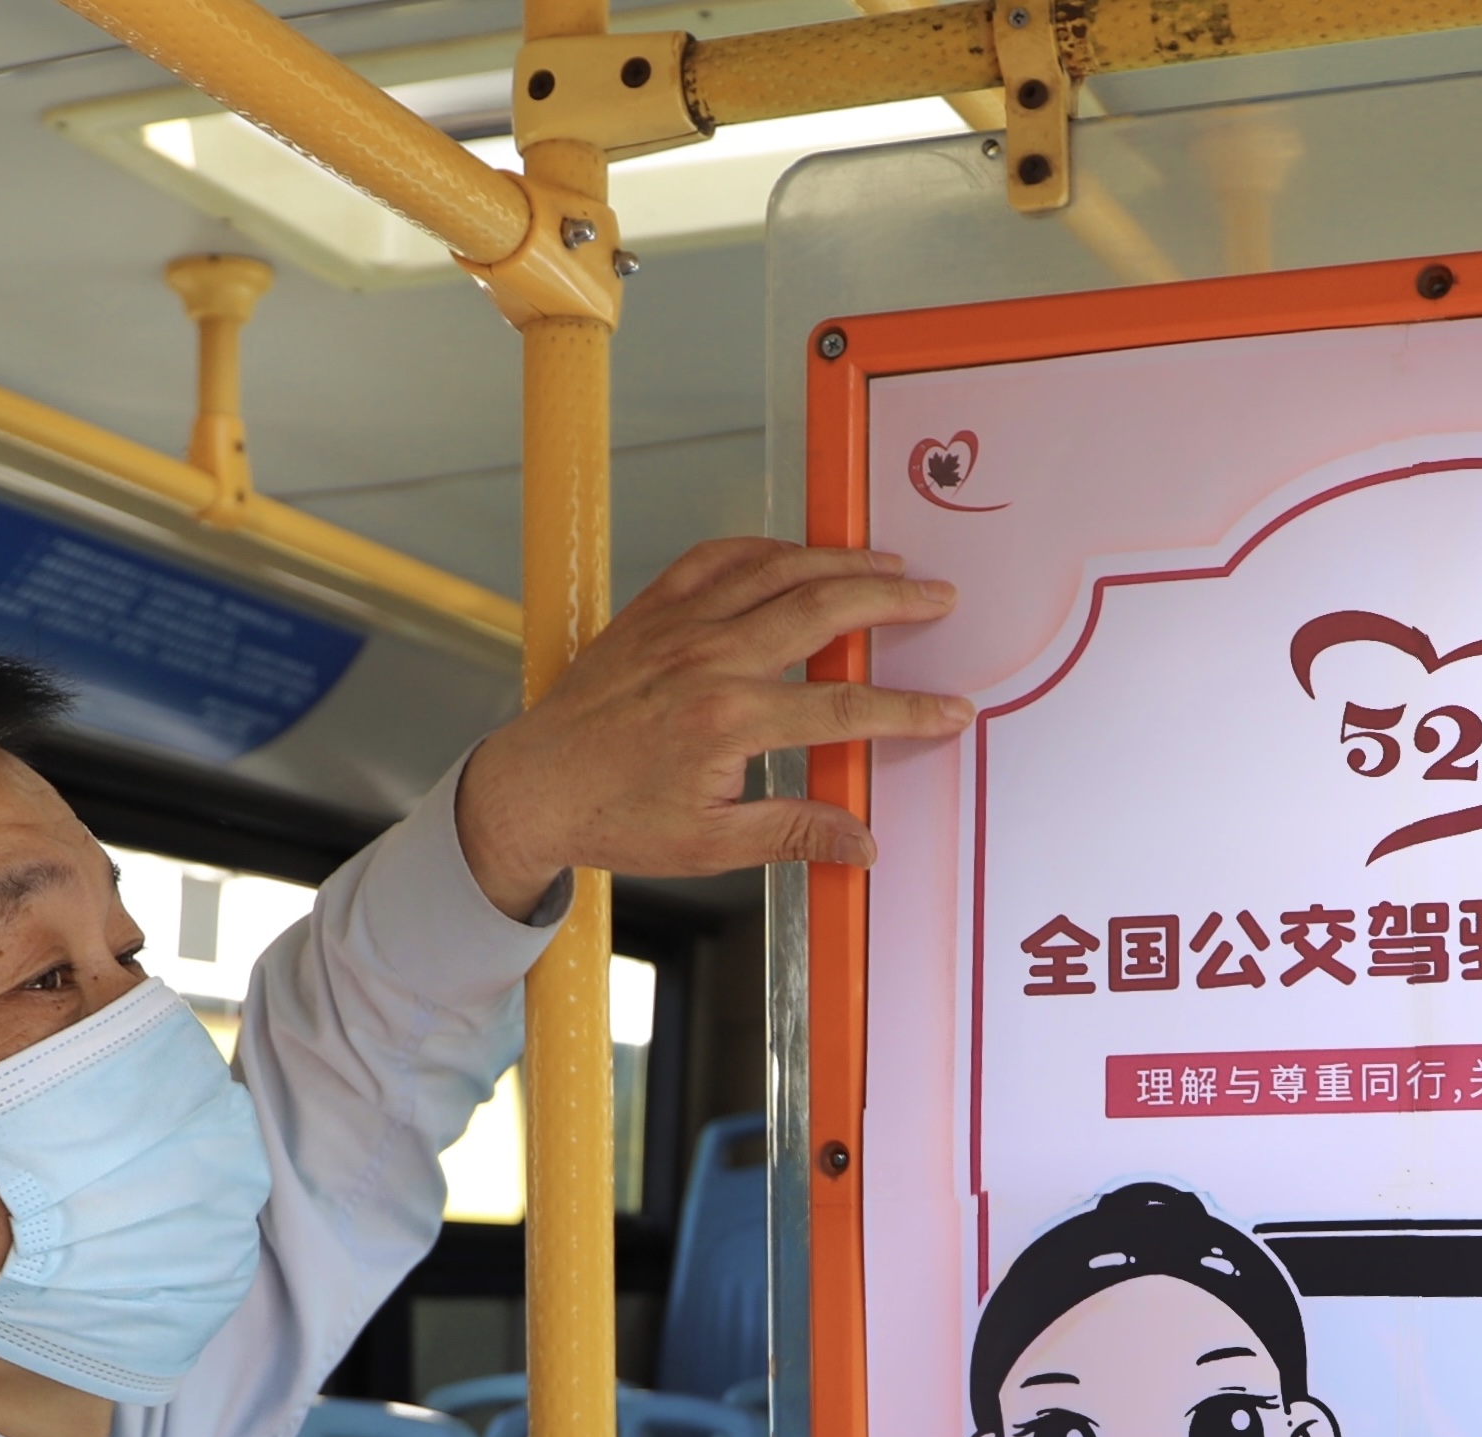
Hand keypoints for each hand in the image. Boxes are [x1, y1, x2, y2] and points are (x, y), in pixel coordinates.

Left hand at [455, 539, 972, 914]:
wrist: (530, 787)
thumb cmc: (612, 817)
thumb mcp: (709, 845)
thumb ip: (793, 834)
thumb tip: (863, 843)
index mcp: (727, 722)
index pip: (844, 709)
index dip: (908, 710)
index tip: (951, 710)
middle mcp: (707, 660)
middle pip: (823, 610)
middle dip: (891, 599)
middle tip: (938, 597)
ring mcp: (678, 626)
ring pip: (777, 571)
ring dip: (841, 561)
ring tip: (890, 563)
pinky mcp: (651, 611)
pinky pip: (717, 557)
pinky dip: (764, 547)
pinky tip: (797, 553)